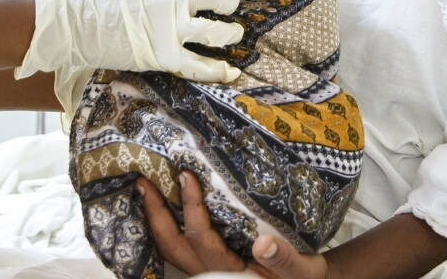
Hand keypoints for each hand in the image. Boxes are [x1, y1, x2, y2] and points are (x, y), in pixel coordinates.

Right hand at [16, 0, 242, 82]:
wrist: (79, 24)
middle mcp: (179, 2)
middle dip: (229, 3)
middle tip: (227, 8)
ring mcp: (174, 31)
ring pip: (216, 34)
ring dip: (230, 35)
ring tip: (233, 35)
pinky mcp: (165, 57)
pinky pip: (199, 66)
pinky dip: (217, 70)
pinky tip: (230, 71)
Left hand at [140, 170, 330, 278]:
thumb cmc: (301, 277)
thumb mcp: (301, 270)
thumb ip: (283, 259)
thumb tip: (263, 243)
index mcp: (231, 274)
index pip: (201, 239)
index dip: (191, 207)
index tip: (187, 176)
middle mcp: (212, 274)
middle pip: (172, 245)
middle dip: (156, 213)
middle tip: (145, 180)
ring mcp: (207, 270)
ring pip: (170, 248)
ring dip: (155, 219)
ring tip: (146, 189)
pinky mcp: (209, 264)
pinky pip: (178, 247)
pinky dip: (166, 226)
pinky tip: (163, 205)